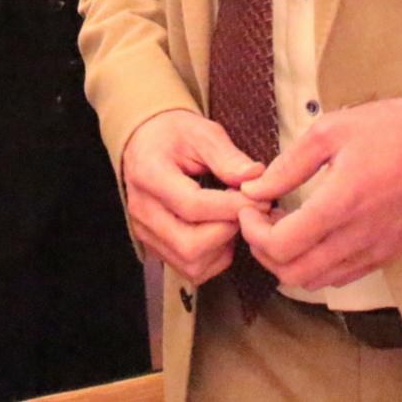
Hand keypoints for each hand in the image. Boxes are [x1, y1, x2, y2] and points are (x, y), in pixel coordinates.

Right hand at [120, 110, 266, 283]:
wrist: (146, 144)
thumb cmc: (174, 136)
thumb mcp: (202, 132)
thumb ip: (227, 156)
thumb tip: (255, 177)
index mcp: (149, 174)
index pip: (192, 205)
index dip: (231, 207)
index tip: (260, 199)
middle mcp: (142, 210)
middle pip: (189, 244)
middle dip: (228, 232)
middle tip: (248, 211)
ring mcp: (145, 233)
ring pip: (191, 263)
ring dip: (223, 247)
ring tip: (234, 218)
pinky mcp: (155, 247)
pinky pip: (191, 269)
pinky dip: (215, 257)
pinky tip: (221, 230)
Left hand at [237, 97, 401, 290]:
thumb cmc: (387, 129)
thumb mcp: (328, 131)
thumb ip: (287, 166)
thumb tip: (253, 190)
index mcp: (342, 202)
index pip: (281, 245)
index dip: (253, 231)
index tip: (249, 208)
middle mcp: (359, 236)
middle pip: (293, 274)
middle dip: (264, 252)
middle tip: (259, 221)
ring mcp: (376, 250)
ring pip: (316, 280)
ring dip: (289, 261)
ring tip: (284, 225)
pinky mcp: (387, 253)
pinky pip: (341, 276)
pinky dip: (316, 265)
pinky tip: (312, 234)